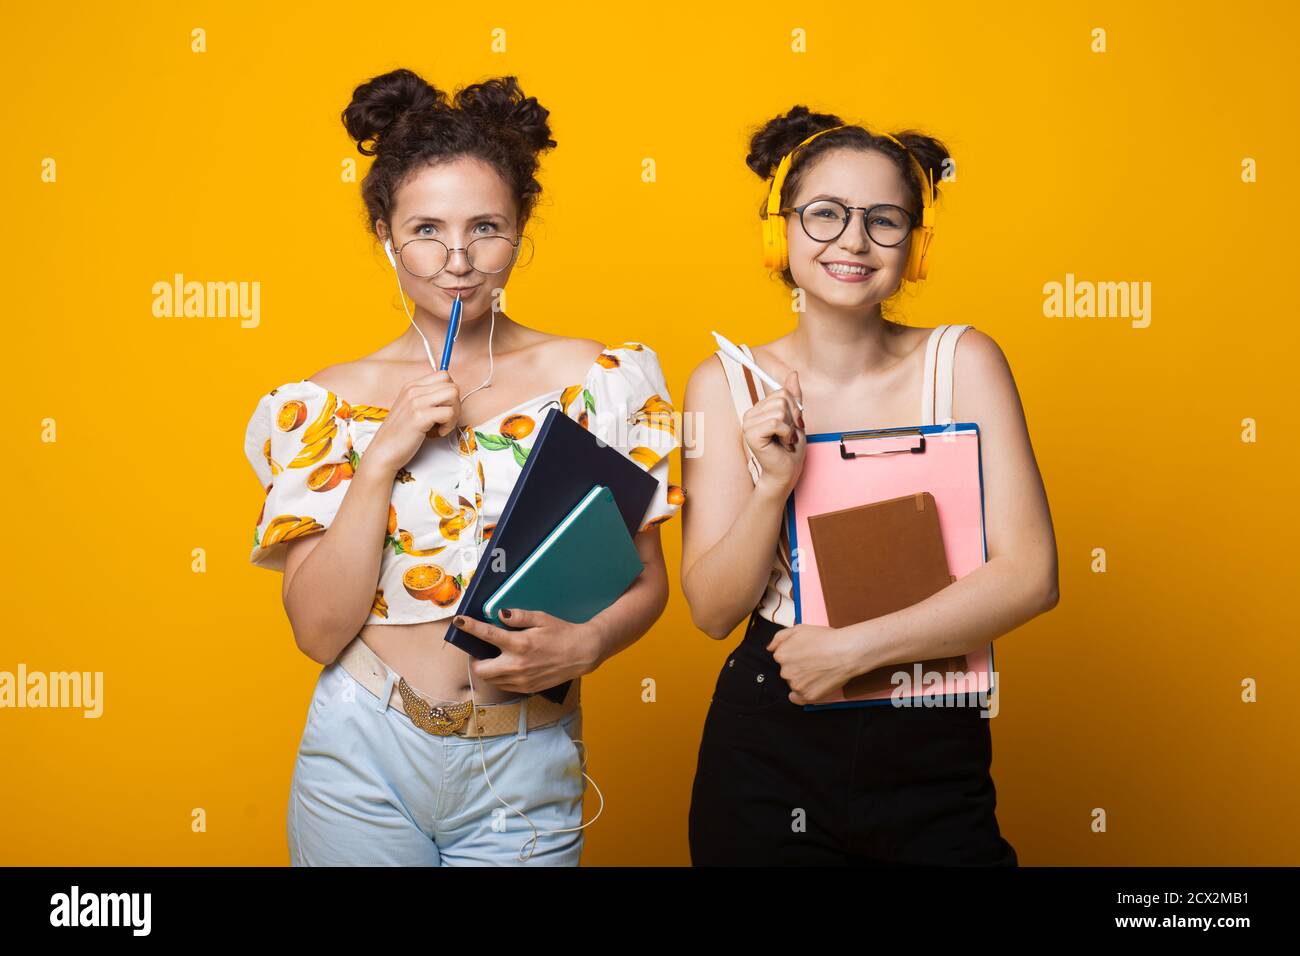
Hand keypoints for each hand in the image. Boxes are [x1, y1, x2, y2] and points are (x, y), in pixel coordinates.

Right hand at [364, 370, 461, 473]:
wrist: (383, 451)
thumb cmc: (401, 433)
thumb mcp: (412, 409)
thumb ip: (427, 399)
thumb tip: (452, 396)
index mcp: (412, 386)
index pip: (444, 376)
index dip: (450, 394)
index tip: (443, 409)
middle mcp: (413, 390)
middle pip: (452, 385)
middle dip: (455, 405)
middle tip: (445, 420)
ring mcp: (415, 402)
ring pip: (453, 395)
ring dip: (454, 413)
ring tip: (441, 426)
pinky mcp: (419, 416)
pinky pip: (449, 413)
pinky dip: (448, 426)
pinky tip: (436, 433)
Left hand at [455, 608, 602, 694]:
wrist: (582, 653)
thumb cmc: (562, 633)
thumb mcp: (541, 618)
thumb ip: (518, 616)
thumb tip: (499, 614)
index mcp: (520, 644)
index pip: (486, 635)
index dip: (469, 627)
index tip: (459, 622)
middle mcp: (517, 665)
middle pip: (481, 669)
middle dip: (475, 660)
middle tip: (481, 650)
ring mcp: (521, 680)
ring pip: (491, 680)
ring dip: (487, 669)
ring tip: (495, 658)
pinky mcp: (527, 688)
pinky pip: (503, 686)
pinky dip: (499, 677)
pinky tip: (507, 667)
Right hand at [743, 369, 806, 495]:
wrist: (787, 472)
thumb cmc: (791, 450)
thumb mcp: (796, 418)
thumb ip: (793, 397)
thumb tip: (793, 373)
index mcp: (759, 409)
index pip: (782, 392)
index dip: (794, 408)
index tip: (793, 424)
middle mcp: (750, 414)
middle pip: (781, 398)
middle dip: (793, 418)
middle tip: (789, 434)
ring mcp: (748, 424)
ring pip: (780, 410)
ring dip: (790, 428)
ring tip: (785, 440)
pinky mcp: (751, 434)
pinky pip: (776, 422)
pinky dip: (786, 434)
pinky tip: (782, 444)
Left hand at [766, 621, 867, 704]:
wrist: (846, 652)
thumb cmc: (825, 639)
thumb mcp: (799, 629)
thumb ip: (779, 637)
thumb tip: (769, 648)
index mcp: (781, 655)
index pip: (782, 658)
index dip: (795, 655)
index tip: (806, 653)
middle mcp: (785, 672)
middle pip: (787, 671)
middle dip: (797, 667)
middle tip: (814, 662)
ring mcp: (796, 685)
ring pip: (794, 684)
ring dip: (802, 680)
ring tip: (818, 671)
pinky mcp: (807, 696)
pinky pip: (798, 698)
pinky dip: (803, 694)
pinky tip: (813, 686)